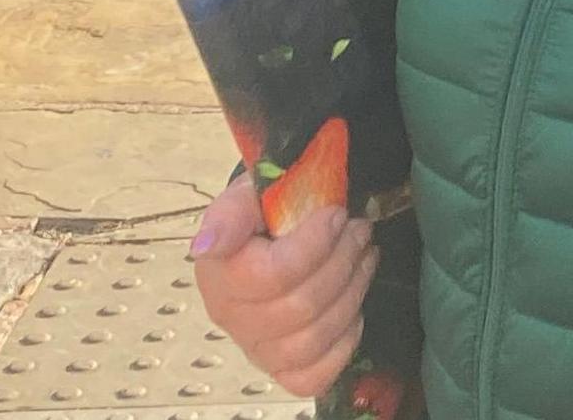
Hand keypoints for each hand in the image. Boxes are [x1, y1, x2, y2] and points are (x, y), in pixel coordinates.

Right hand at [188, 172, 375, 396]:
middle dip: (342, 262)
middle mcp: (232, 319)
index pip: (270, 276)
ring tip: (365, 255)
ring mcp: (257, 348)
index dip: (314, 246)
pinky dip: (344, 343)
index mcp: (220, 276)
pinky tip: (354, 306)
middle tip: (360, 230)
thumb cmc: (266, 215)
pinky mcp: (283, 370)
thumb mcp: (249, 197)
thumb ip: (232, 213)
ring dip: (352, 293)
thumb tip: (207, 245)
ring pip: (312, 340)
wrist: (274, 234)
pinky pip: (315, 376)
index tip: (337, 215)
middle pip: (299, 308)